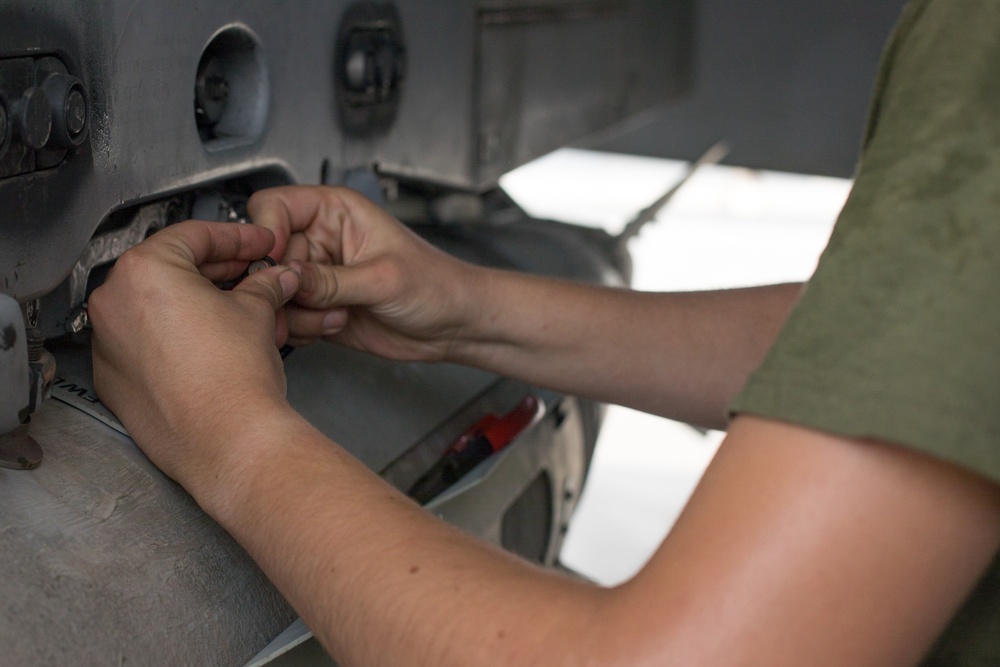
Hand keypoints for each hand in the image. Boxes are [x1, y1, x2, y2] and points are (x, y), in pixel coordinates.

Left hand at [89, 221, 300, 497]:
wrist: (228, 442)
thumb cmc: (233, 381)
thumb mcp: (257, 312)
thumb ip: (264, 285)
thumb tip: (273, 280)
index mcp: (144, 272)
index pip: (194, 237)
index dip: (237, 238)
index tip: (257, 245)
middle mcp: (113, 304)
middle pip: (170, 270)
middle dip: (217, 271)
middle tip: (252, 275)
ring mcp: (108, 345)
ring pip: (155, 309)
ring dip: (196, 304)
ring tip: (237, 312)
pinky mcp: (114, 381)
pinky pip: (144, 345)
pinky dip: (175, 339)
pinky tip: (210, 346)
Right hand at [247, 185, 480, 361]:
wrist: (454, 325)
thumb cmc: (435, 284)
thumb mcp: (383, 278)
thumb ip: (331, 280)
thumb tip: (288, 279)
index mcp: (335, 211)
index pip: (273, 207)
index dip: (268, 235)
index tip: (279, 264)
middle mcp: (320, 240)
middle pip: (267, 257)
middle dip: (286, 286)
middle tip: (315, 301)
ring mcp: (317, 276)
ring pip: (273, 293)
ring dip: (297, 313)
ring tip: (337, 316)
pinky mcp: (317, 307)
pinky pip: (287, 319)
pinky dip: (302, 330)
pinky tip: (335, 327)